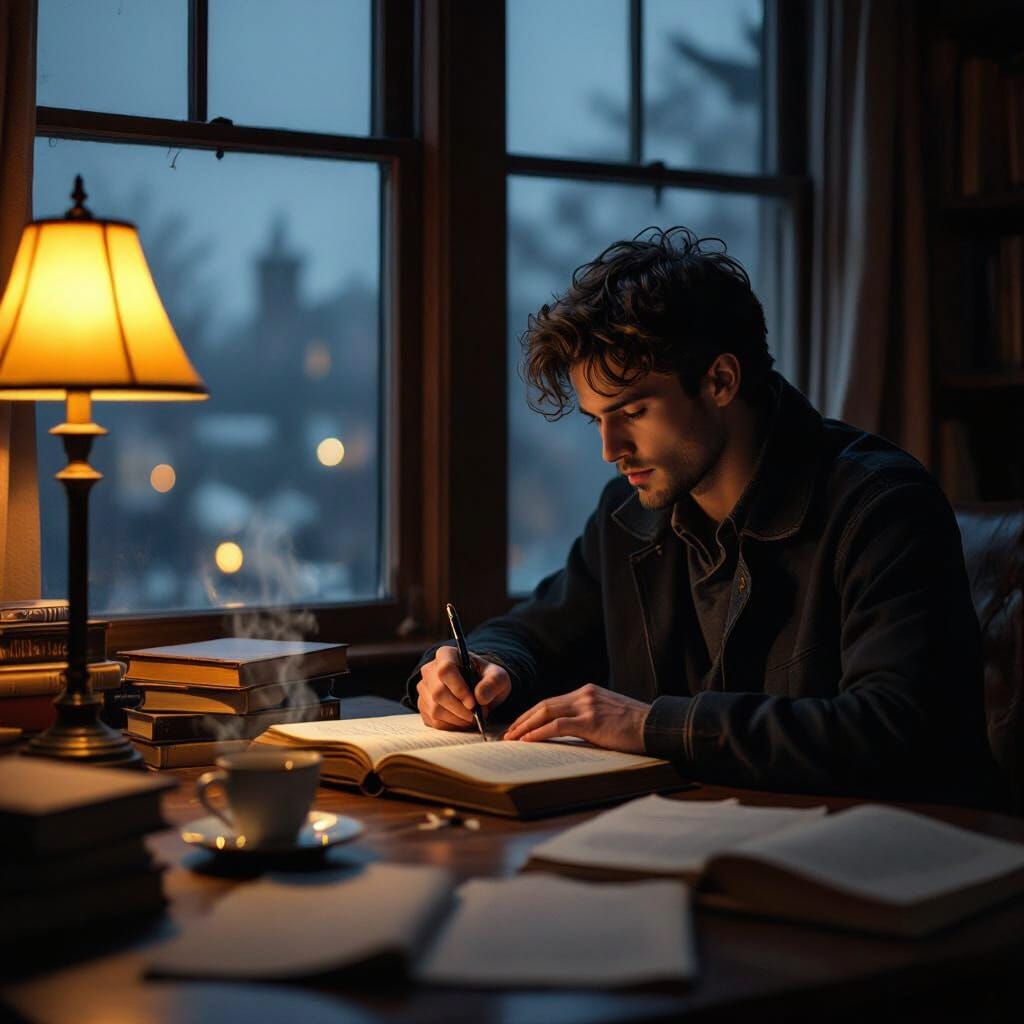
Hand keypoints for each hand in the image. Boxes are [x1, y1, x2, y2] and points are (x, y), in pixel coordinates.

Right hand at [416, 646, 511, 730]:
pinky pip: (433, 721)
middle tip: (477, 715)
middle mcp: (430, 670)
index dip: (459, 689)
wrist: (479, 689)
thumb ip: (493, 683)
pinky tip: (463, 721)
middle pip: (438, 692)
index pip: (446, 670)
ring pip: (435, 709)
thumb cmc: (487, 679)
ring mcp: (424, 688)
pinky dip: (451, 726)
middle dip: (460, 709)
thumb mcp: (498, 677)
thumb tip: (479, 697)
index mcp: (447, 655)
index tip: (473, 703)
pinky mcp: (423, 706)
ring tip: (473, 718)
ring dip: (457, 719)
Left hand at [502, 684, 648, 753]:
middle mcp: (584, 694)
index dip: (532, 714)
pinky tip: (527, 741)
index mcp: (588, 692)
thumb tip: (570, 733)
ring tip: (512, 739)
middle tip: (508, 734)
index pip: (552, 702)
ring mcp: (587, 706)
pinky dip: (538, 733)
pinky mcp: (591, 721)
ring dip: (525, 727)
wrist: (656, 726)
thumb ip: (589, 717)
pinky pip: (557, 726)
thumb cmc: (636, 727)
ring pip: (546, 713)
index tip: (519, 727)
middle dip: (523, 720)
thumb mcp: (609, 715)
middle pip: (544, 705)